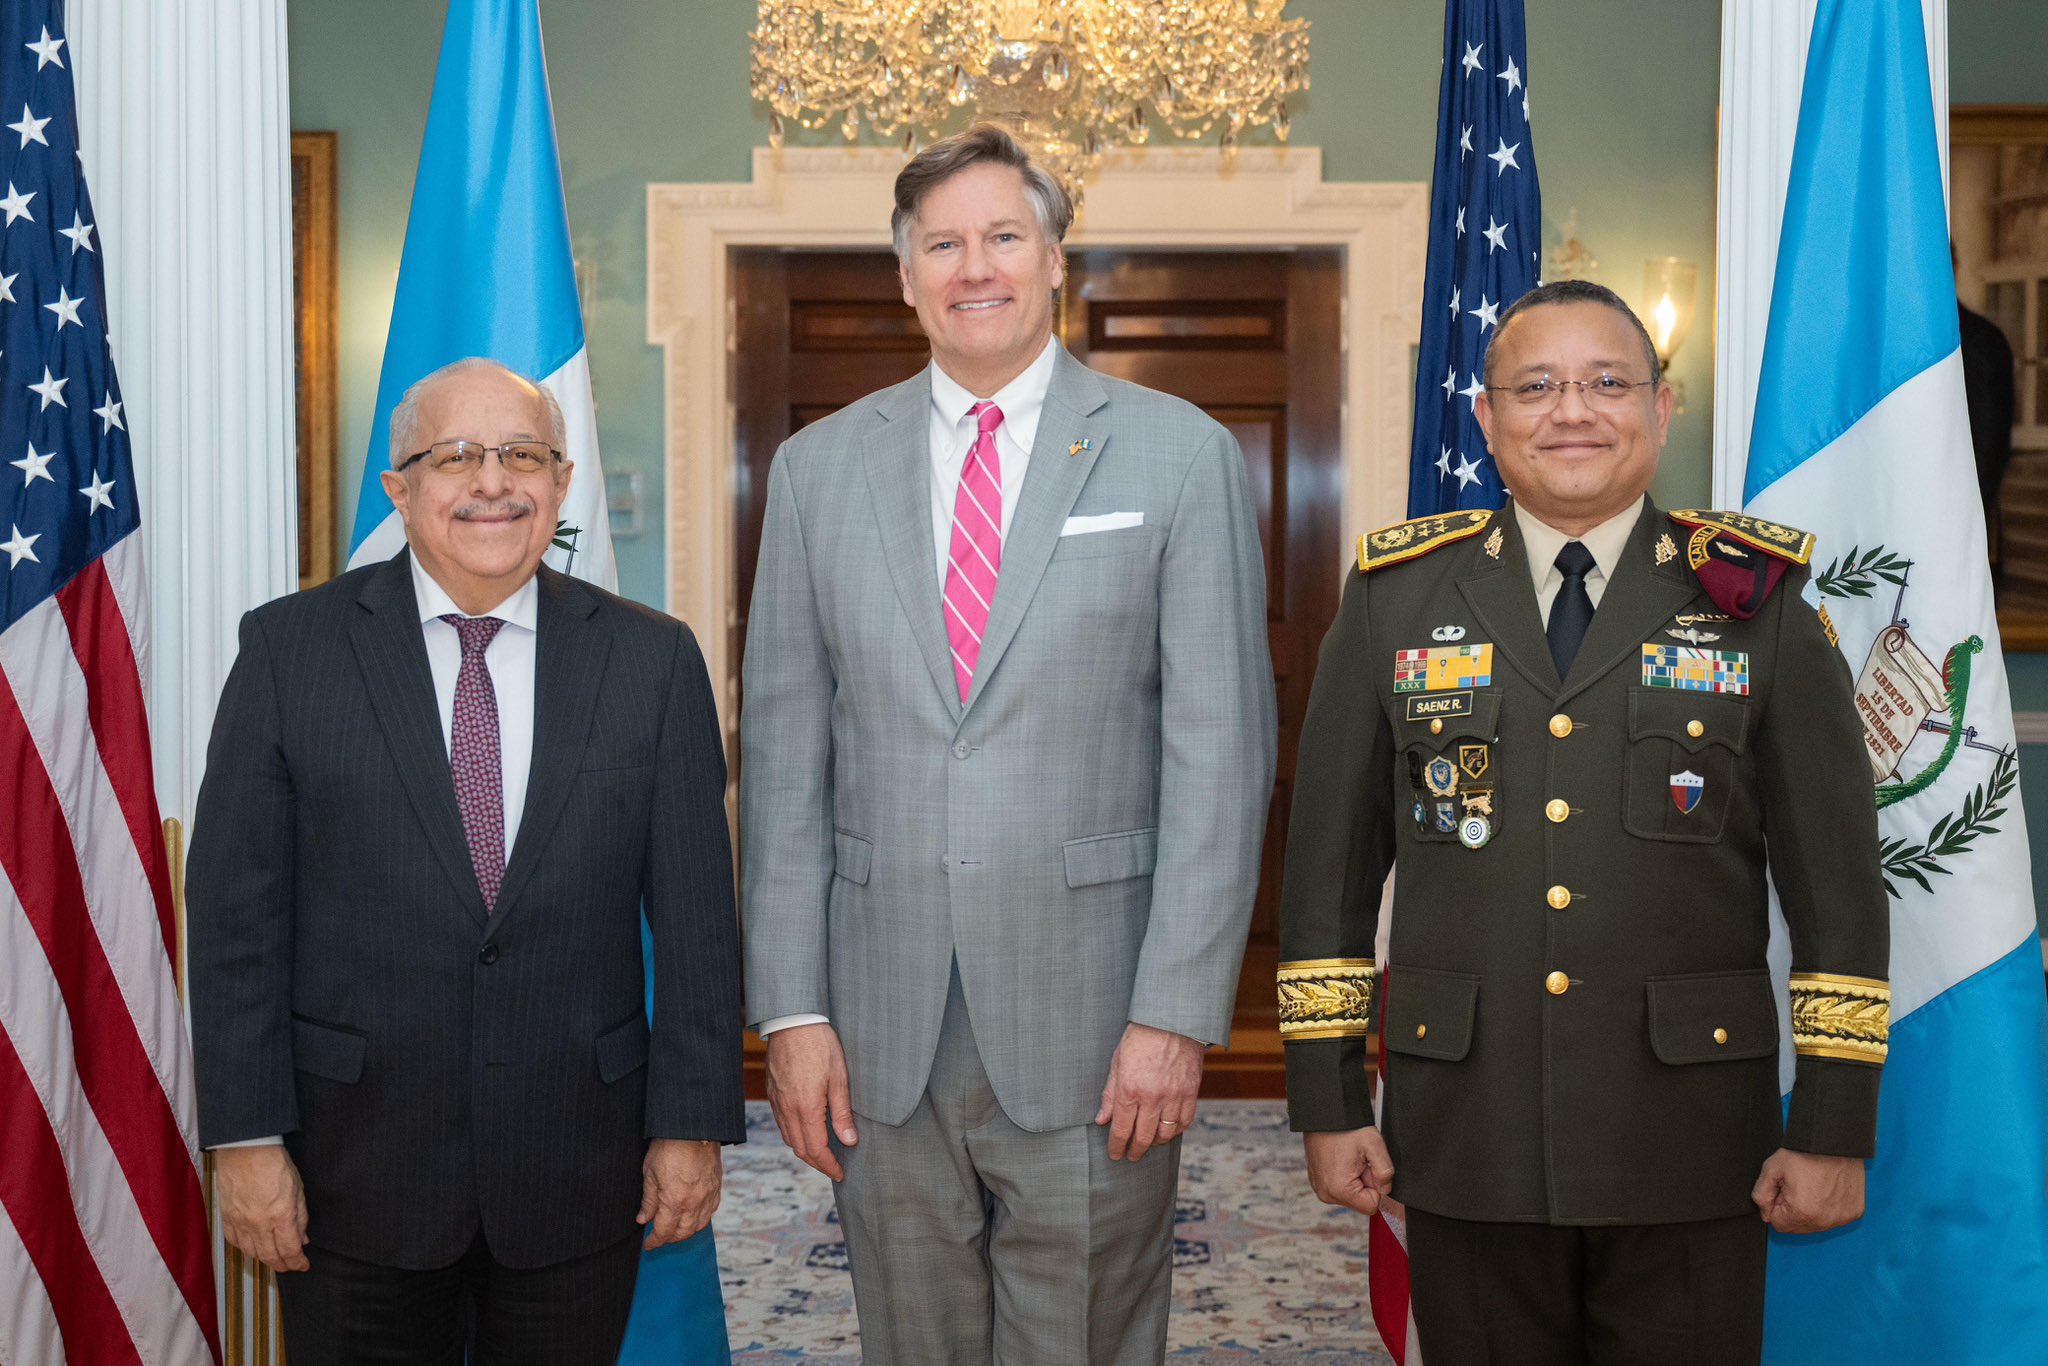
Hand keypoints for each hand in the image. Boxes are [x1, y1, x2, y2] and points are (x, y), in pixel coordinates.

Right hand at [213, 1144, 309, 1272]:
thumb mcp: (298, 1188)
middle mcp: (259, 1224)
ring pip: (252, 1252)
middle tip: (291, 1266)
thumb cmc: (275, 1163)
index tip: (303, 1265)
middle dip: (283, 1265)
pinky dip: (245, 1248)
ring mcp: (240, 1222)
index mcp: (280, 1215)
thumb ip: (300, 1216)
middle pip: (270, 1256)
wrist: (245, 1149)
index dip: (297, 1262)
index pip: (290, 1250)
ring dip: (265, 1259)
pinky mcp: (226, 1217)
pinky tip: (253, 1248)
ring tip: (275, 1259)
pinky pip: (235, 1241)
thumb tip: (302, 1238)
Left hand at [638, 1139, 721, 1248]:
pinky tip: (693, 1216)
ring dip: (685, 1232)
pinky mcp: (716, 1187)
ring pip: (698, 1226)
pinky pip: (710, 1212)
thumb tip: (642, 1219)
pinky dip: (701, 1219)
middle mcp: (693, 1203)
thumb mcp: (649, 1173)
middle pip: (682, 1234)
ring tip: (675, 1229)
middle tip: (659, 1237)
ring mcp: (707, 1196)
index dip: (653, 1242)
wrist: (693, 1128)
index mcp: (674, 1202)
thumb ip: (648, 1201)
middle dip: (669, 1239)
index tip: (647, 1244)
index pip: (663, 1232)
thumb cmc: (668, 1147)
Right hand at [764, 1022, 858, 1180]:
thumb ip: (842, 1113)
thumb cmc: (819, 1045)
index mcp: (806, 1108)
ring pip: (788, 1138)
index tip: (841, 1174)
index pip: (816, 1149)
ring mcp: (777, 1102)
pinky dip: (793, 1135)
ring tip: (822, 1154)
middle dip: (817, 1163)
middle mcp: (787, 1109)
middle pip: (800, 1149)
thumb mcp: (839, 1077)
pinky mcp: (773, 1093)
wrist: (792, 1021)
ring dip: (804, 1151)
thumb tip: (849, 1141)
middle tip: (833, 1168)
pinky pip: (781, 1123)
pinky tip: (805, 1131)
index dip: (829, 1166)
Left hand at [1093, 1023, 1203, 1160]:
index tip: (1115, 1155)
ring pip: (1166, 1134)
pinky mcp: (1191, 1092)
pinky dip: (1176, 1130)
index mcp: (1130, 1089)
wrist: (1172, 1020)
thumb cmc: (1140, 1037)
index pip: (1122, 1130)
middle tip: (1131, 1156)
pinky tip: (1168, 1130)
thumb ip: (1110, 1094)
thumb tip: (1102, 1119)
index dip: (1117, 1146)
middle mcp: (1152, 1097)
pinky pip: (1184, 1122)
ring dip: (1155, 1143)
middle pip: (1144, 1137)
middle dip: (1135, 1151)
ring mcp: (1174, 1096)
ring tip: (1148, 1143)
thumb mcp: (1117, 1062)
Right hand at [1303, 1127, 1395, 1217]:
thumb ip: (1386, 1172)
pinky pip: (1340, 1189)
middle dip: (1365, 1183)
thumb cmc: (1347, 1128)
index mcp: (1340, 1189)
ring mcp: (1320, 1189)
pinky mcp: (1317, 1183)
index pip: (1372, 1206)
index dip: (1376, 1186)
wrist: (1325, 1116)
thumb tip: (1385, 1190)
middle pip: (1360, 1202)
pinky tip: (1341, 1159)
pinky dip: (1344, 1177)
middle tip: (1358, 1160)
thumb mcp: (1374, 1145)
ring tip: (1349, 1158)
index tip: (1368, 1166)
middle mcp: (1326, 1194)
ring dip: (1355, 1180)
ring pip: (1351, 1196)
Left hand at [1752, 1148, 1865, 1232]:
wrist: (1834, 1142)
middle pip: (1797, 1227)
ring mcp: (1841, 1217)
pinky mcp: (1854, 1212)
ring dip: (1811, 1211)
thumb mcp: (1771, 1169)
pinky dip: (1828, 1208)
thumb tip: (1766, 1215)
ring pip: (1816, 1224)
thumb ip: (1761, 1195)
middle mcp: (1824, 1220)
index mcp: (1802, 1212)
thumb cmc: (1805, 1152)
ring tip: (1813, 1186)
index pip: (1778, 1224)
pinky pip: (1834, 1218)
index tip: (1783, 1190)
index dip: (1776, 1205)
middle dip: (1792, 1210)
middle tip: (1798, 1186)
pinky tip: (1827, 1189)